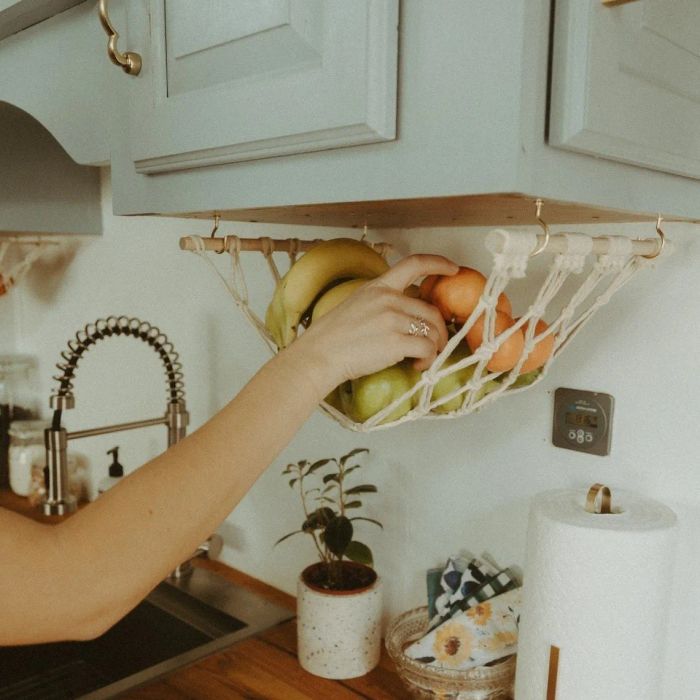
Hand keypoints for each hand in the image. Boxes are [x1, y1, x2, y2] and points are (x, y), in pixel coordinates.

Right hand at [290, 254, 458, 392]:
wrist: (319, 355)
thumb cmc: (332, 337)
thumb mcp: (355, 305)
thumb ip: (380, 303)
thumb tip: (405, 315)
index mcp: (378, 287)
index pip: (413, 264)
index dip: (438, 263)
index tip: (452, 268)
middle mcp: (387, 299)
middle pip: (431, 310)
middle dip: (440, 330)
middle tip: (435, 345)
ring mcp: (392, 319)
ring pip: (432, 331)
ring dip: (433, 349)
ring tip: (420, 360)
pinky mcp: (395, 341)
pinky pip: (427, 349)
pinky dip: (427, 360)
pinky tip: (415, 366)